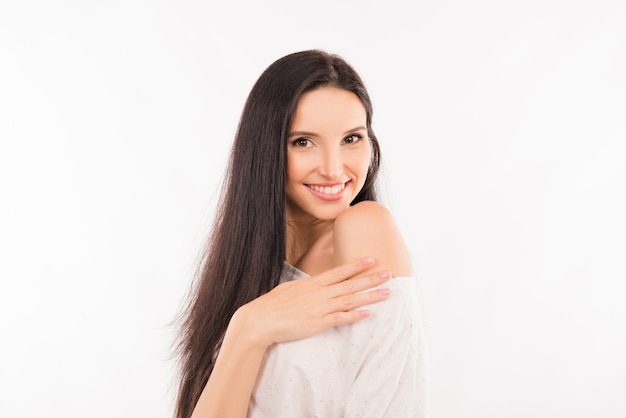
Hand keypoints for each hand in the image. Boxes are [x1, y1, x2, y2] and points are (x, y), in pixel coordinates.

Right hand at [234, 256, 391, 347]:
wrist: (261, 320)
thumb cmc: (273, 304)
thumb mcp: (291, 288)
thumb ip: (307, 286)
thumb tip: (316, 283)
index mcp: (312, 283)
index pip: (339, 271)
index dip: (356, 265)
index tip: (371, 259)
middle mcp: (319, 293)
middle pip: (350, 284)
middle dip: (371, 278)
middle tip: (389, 273)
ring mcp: (319, 308)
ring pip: (350, 300)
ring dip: (370, 296)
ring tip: (386, 293)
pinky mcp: (317, 323)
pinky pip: (340, 319)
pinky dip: (354, 316)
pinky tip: (367, 314)